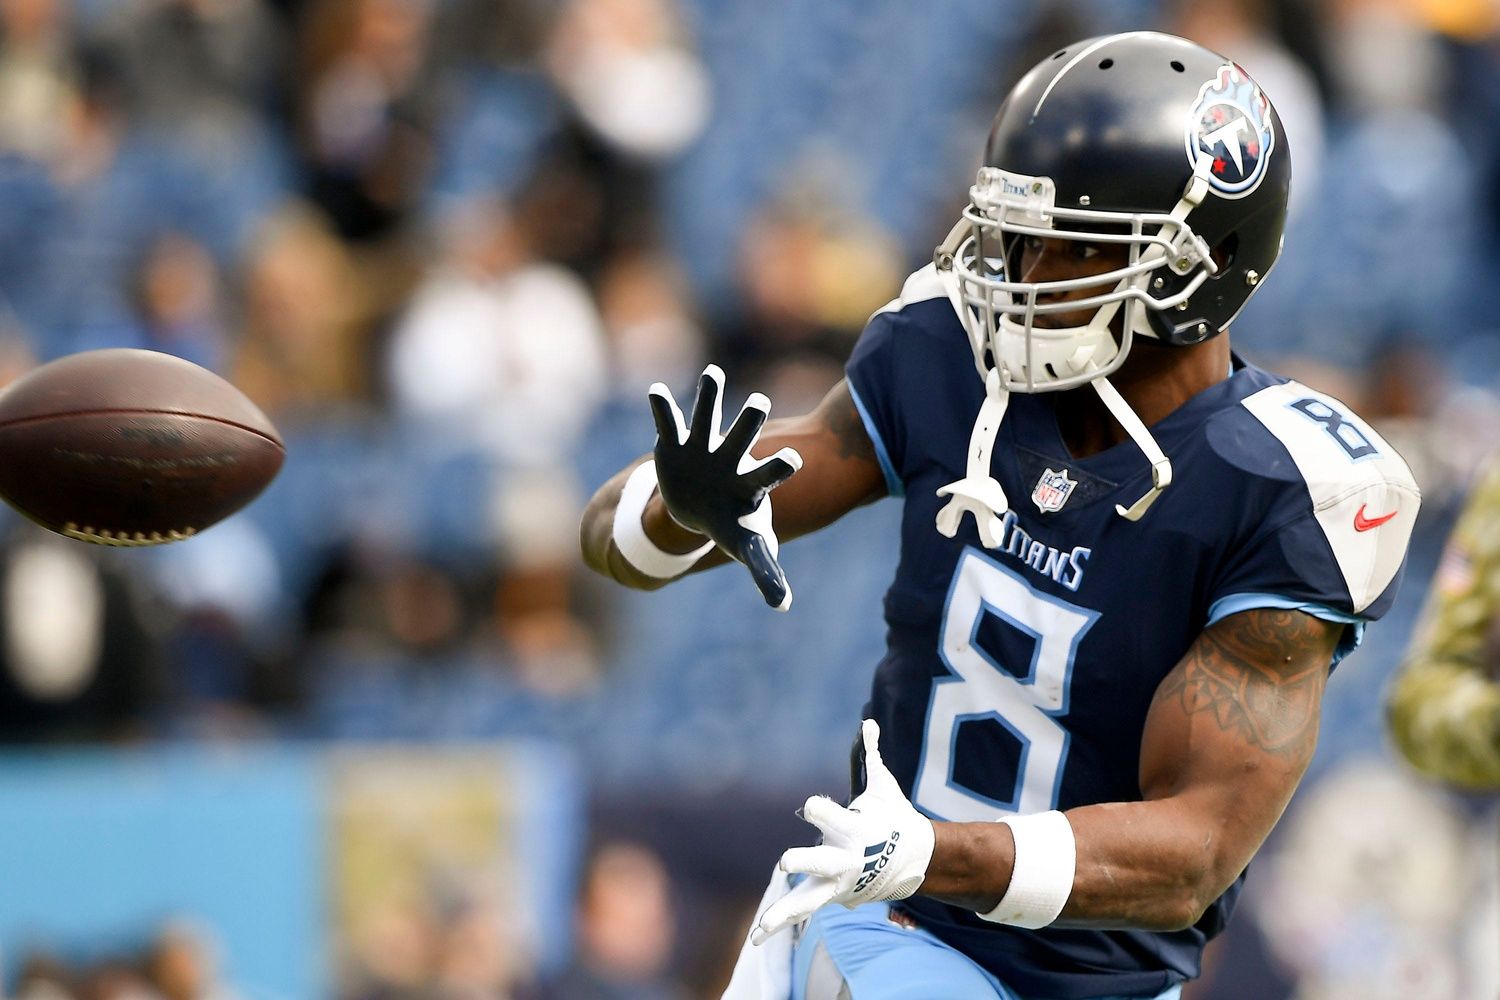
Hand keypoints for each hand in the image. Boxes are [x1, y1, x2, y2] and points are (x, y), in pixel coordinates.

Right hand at [648, 365, 802, 609]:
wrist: (700, 505)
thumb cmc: (730, 524)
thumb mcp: (747, 547)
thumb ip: (765, 571)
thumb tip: (784, 606)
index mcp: (749, 483)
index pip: (768, 473)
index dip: (779, 466)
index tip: (793, 459)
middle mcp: (730, 458)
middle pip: (742, 438)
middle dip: (749, 421)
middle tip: (760, 401)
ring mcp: (703, 446)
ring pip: (707, 417)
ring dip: (708, 396)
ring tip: (712, 373)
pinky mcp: (676, 443)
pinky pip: (668, 423)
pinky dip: (662, 408)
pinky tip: (655, 390)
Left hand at [753, 720, 934, 942]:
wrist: (916, 862)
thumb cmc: (893, 818)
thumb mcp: (884, 787)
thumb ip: (871, 756)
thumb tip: (869, 722)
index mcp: (853, 829)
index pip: (830, 815)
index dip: (819, 808)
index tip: (810, 805)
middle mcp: (843, 858)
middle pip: (819, 860)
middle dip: (804, 860)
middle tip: (785, 861)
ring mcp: (837, 882)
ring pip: (807, 899)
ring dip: (783, 914)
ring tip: (760, 929)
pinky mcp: (831, 896)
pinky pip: (802, 910)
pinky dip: (780, 924)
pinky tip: (756, 939)